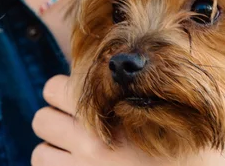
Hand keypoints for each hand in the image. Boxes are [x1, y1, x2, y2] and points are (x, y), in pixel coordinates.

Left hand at [31, 75, 224, 165]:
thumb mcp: (158, 108)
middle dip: (54, 120)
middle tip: (74, 126)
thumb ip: (126, 90)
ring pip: (40, 151)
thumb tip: (99, 72)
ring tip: (74, 151)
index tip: (76, 100)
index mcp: (107, 113)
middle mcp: (89, 142)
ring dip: (53, 149)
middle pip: (41, 118)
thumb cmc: (184, 144)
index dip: (63, 92)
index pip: (54, 88)